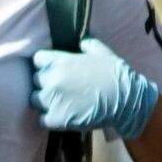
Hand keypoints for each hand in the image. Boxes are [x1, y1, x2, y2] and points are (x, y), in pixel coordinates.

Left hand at [30, 39, 159, 138]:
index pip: (37, 59)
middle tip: (59, 87)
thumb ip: (87, 44)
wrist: (125, 101)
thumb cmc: (115, 75)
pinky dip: (50, 118)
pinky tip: (62, 115)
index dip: (45, 64)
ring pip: (36, 99)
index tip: (52, 69)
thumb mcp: (102, 52)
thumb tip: (82, 42)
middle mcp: (52, 79)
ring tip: (60, 102)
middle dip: (45, 82)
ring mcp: (52, 100)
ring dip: (45, 100)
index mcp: (60, 61)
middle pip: (35, 79)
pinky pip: (42, 119)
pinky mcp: (55, 119)